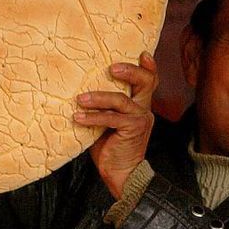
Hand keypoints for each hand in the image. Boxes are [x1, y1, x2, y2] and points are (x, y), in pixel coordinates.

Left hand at [74, 52, 156, 198]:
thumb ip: (103, 108)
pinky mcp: (133, 129)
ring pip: (121, 99)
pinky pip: (111, 118)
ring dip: (98, 97)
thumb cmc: (110, 149)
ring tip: (80, 99)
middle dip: (130, 71)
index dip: (148, 67)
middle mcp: (143, 110)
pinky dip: (93, 117)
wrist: (121, 174)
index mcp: (139, 106)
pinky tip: (78, 118)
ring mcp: (140, 119)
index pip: (149, 82)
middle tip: (111, 68)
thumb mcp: (106, 123)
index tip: (142, 54)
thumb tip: (79, 93)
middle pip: (146, 82)